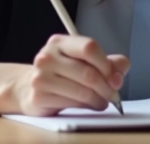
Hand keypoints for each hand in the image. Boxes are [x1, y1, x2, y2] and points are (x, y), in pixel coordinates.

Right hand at [11, 34, 129, 116]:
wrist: (29, 87)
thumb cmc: (62, 73)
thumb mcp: (84, 61)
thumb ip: (108, 63)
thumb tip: (121, 72)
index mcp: (59, 42)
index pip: (89, 47)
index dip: (106, 64)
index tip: (115, 77)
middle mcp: (47, 56)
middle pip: (89, 73)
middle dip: (107, 87)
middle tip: (113, 95)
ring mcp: (41, 76)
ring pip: (83, 92)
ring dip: (98, 100)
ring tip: (101, 101)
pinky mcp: (39, 96)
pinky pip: (72, 104)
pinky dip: (86, 107)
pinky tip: (86, 105)